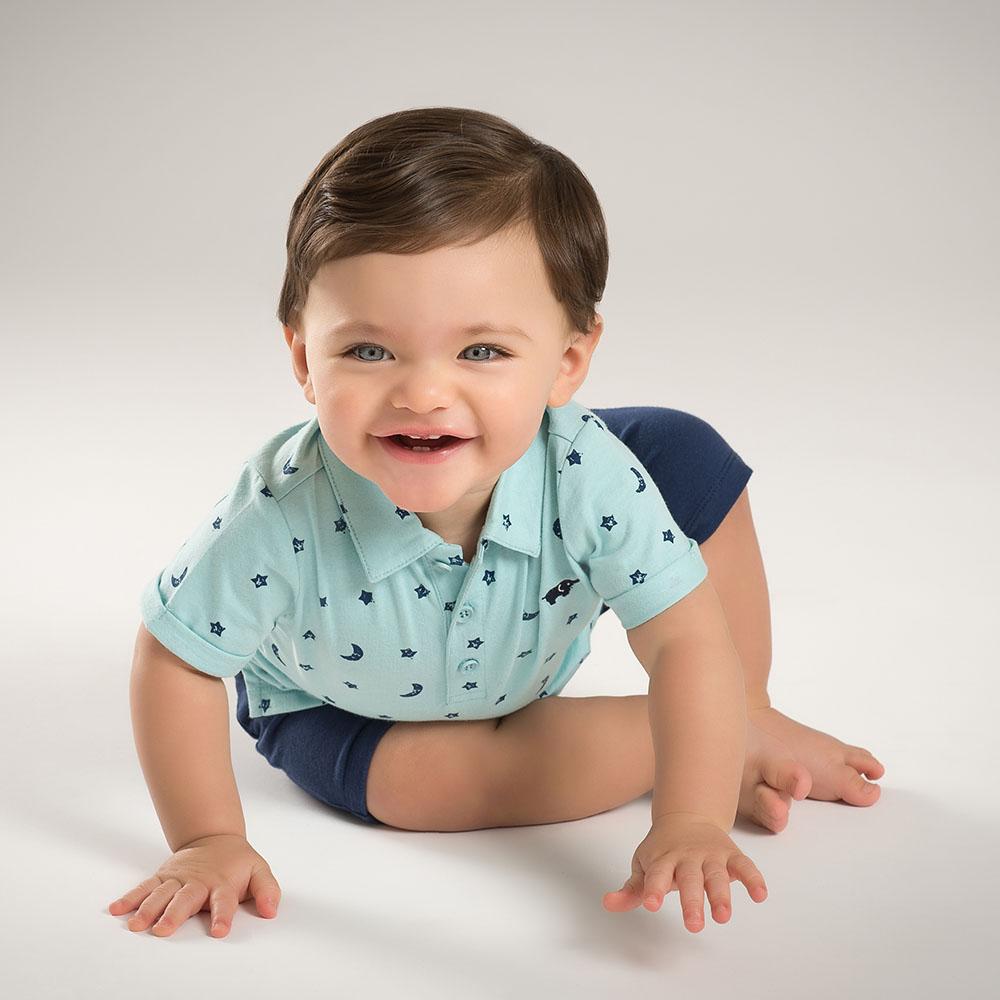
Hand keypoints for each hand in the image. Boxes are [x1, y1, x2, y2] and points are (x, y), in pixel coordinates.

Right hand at [107, 834, 280, 937]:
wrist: (216, 838)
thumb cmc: (237, 862)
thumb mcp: (259, 870)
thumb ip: (267, 890)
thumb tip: (271, 910)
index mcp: (222, 884)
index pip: (224, 901)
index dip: (223, 916)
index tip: (220, 931)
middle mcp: (198, 882)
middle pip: (185, 900)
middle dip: (174, 915)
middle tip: (163, 930)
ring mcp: (178, 879)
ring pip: (161, 894)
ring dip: (148, 909)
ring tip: (136, 925)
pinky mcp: (163, 877)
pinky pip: (145, 887)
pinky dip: (131, 897)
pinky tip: (117, 909)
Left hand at [602, 811, 767, 931]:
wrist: (686, 816)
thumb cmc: (662, 850)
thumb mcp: (644, 865)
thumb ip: (632, 889)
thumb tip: (608, 903)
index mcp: (663, 860)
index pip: (656, 875)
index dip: (652, 888)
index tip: (650, 904)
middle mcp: (687, 857)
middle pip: (689, 879)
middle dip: (692, 901)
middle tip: (693, 926)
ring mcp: (710, 855)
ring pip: (716, 875)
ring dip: (721, 895)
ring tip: (723, 916)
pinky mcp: (731, 855)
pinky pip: (745, 866)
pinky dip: (753, 878)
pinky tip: (760, 895)